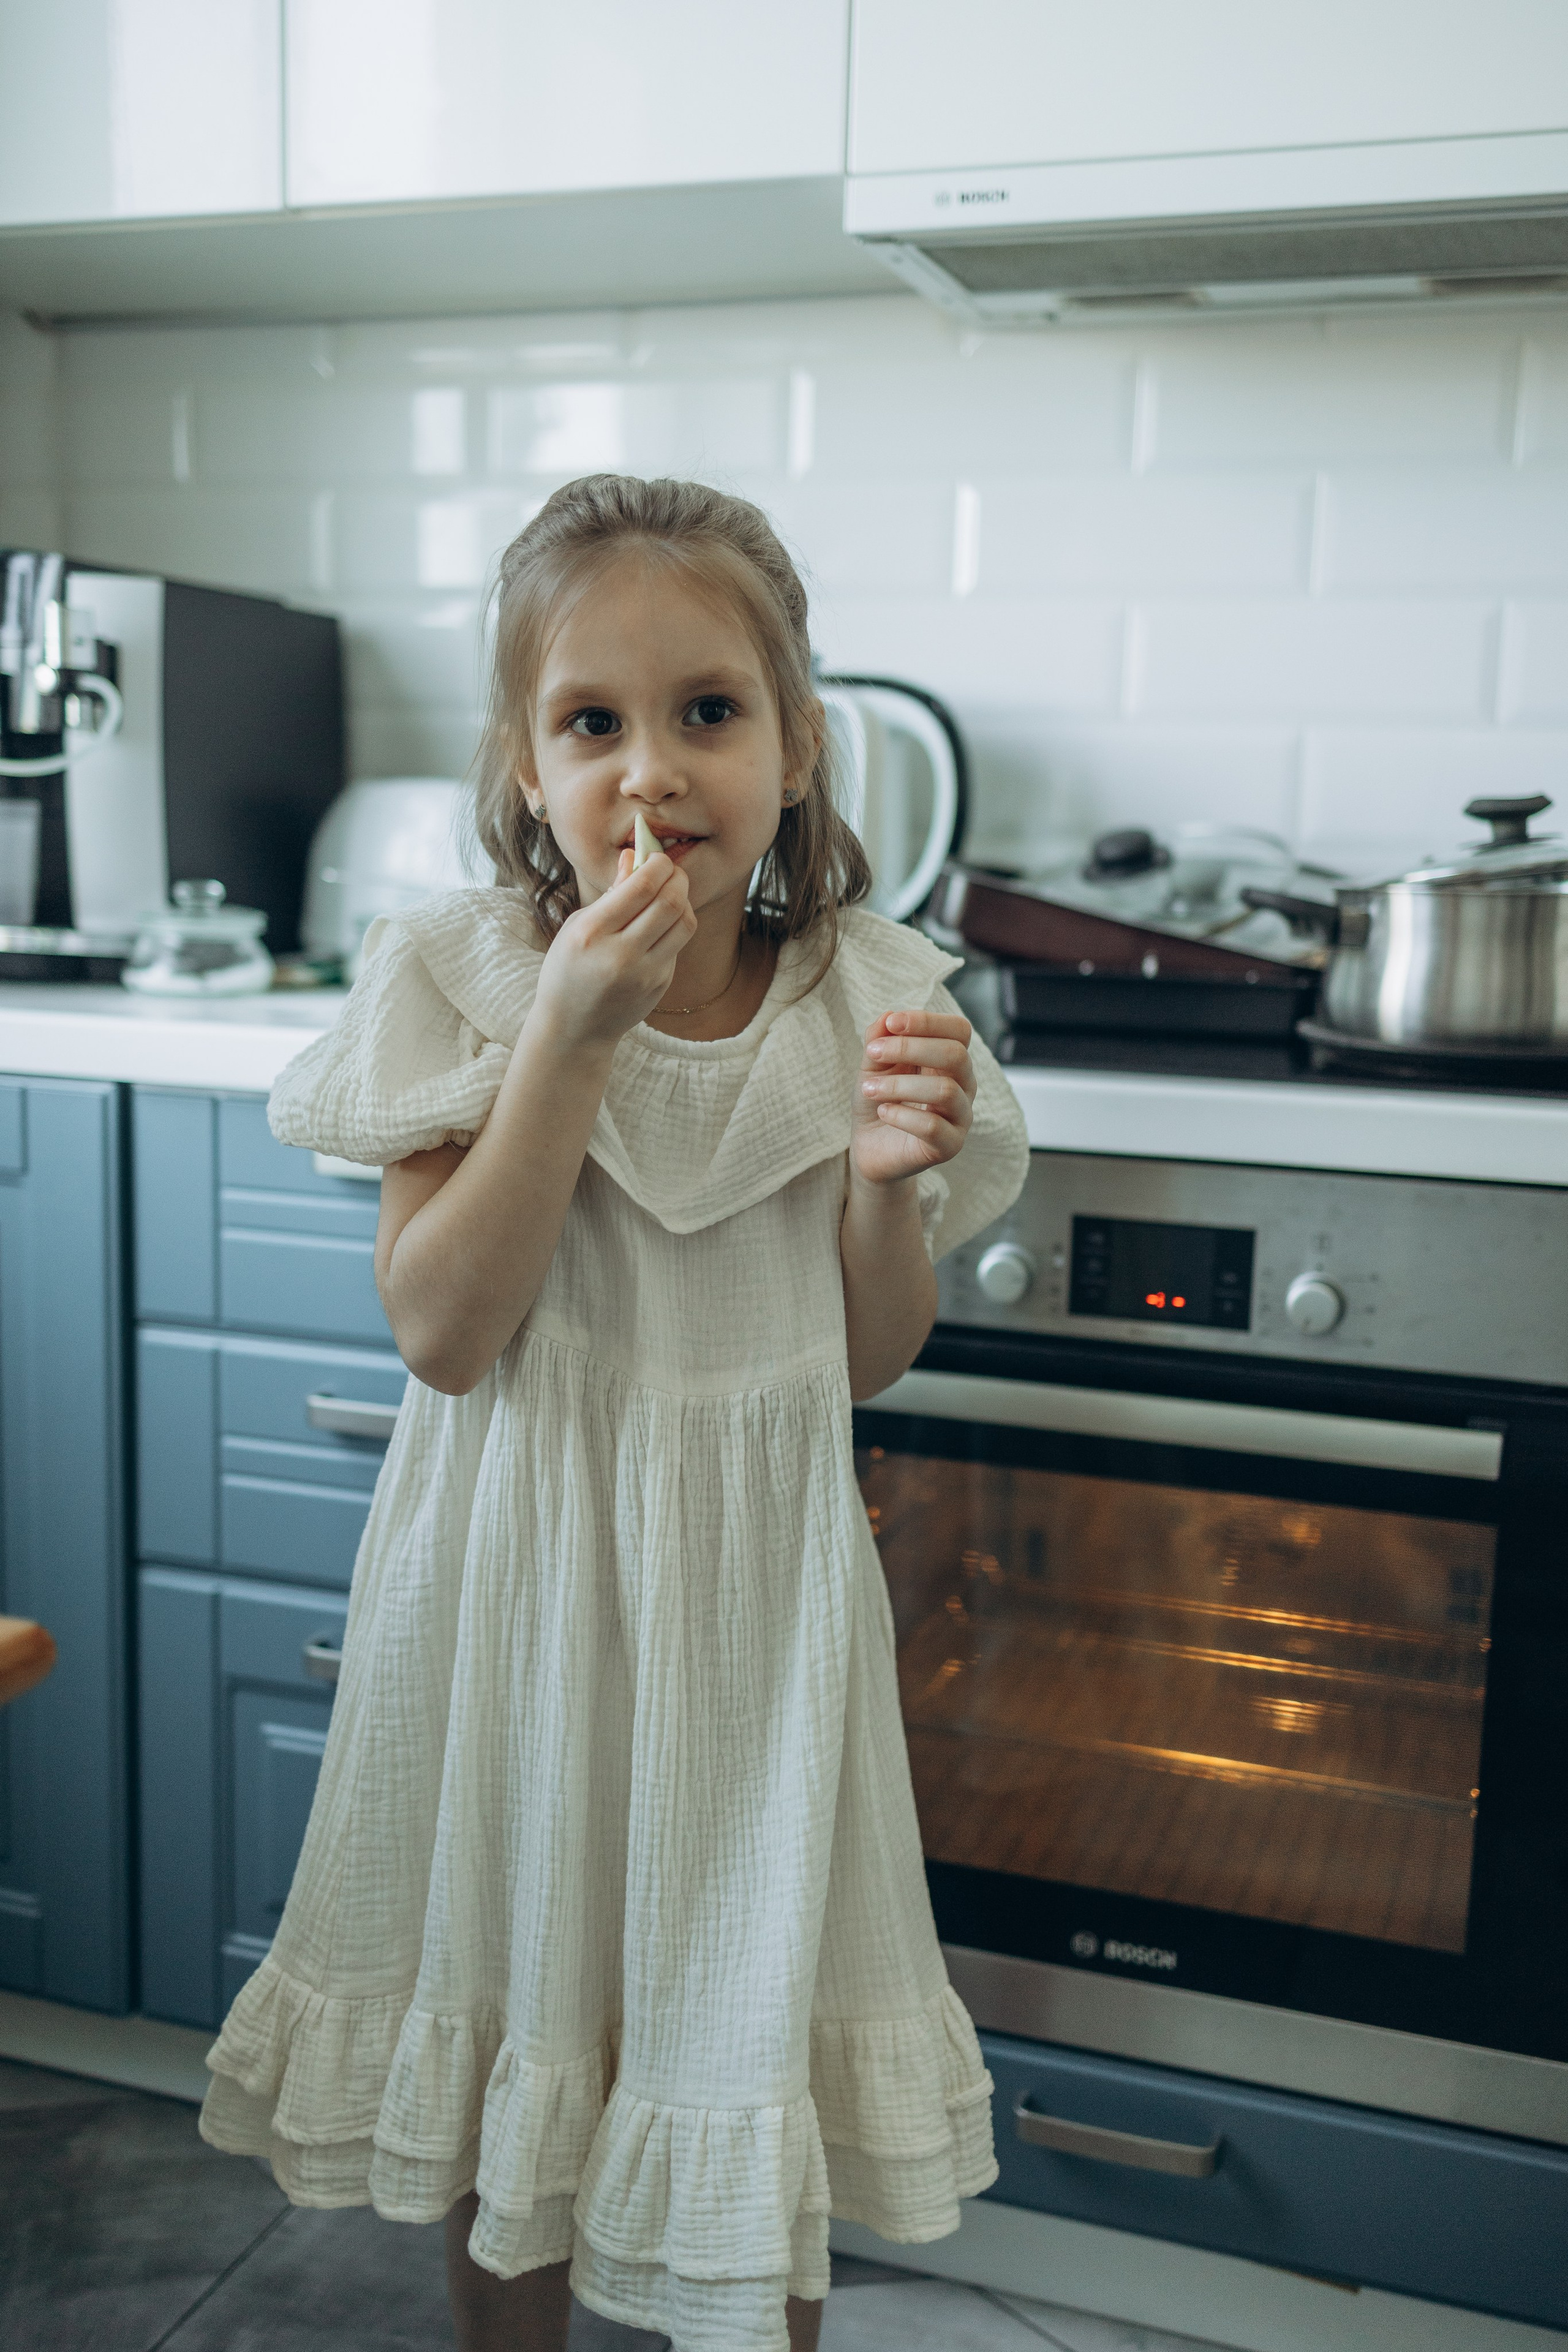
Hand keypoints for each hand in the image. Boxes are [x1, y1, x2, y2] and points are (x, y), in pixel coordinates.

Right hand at [531, 847, 697, 1051]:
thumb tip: (635, 857)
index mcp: (592, 934)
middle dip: (677, 877)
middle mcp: (620, 955)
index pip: (641, 887)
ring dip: (684, 900)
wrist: (574, 1027)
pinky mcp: (660, 984)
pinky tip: (660, 922)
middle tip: (670, 870)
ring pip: (685, 923)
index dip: (658, 864)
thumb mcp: (577, 926)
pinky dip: (675, 925)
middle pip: (670, 902)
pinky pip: (678, 944)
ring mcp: (645, 973)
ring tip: (670, 893)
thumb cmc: (569, 969)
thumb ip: (610, 894)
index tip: (657, 858)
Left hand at [851, 1009, 974, 1186]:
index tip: (891, 1022)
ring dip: (899, 1084)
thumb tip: (887, 1016)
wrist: (871, 1148)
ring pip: (945, 1090)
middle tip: (872, 1053)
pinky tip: (883, 1112)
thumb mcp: (873, 1065)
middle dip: (910, 1047)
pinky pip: (933, 1126)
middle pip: (956, 1055)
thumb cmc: (879, 1100)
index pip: (959, 1030)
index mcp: (951, 1061)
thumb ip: (879, 1039)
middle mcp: (964, 1086)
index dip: (928, 1021)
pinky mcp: (949, 1146)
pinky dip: (902, 1115)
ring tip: (868, 1088)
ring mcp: (960, 1117)